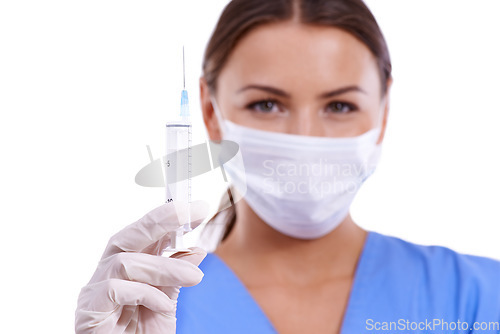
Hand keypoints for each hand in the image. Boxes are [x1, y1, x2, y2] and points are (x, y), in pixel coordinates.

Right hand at [75, 200, 208, 332]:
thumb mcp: (166, 304)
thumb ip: (176, 278)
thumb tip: (196, 250)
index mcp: (127, 269)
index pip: (145, 235)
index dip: (169, 218)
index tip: (198, 208)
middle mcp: (108, 274)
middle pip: (127, 237)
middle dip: (159, 221)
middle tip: (189, 213)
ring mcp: (95, 291)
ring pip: (125, 262)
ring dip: (164, 267)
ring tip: (194, 277)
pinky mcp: (89, 310)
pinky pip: (115, 289)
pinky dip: (145, 293)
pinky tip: (163, 305)